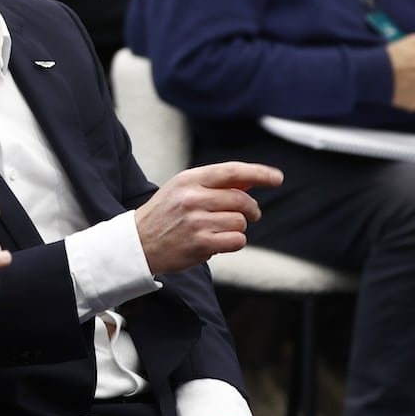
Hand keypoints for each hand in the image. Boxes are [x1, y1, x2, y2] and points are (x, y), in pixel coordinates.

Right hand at [134, 162, 280, 275]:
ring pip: (240, 222)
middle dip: (251, 210)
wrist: (137, 243)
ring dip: (236, 228)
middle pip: (241, 200)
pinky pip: (237, 241)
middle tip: (250, 215)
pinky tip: (218, 242)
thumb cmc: (164, 215)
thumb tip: (250, 182)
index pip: (232, 171)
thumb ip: (215, 185)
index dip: (258, 173)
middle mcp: (192, 198)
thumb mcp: (182, 190)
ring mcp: (196, 221)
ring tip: (218, 230)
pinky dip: (233, 242)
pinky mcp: (200, 243)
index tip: (276, 178)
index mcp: (189, 180)